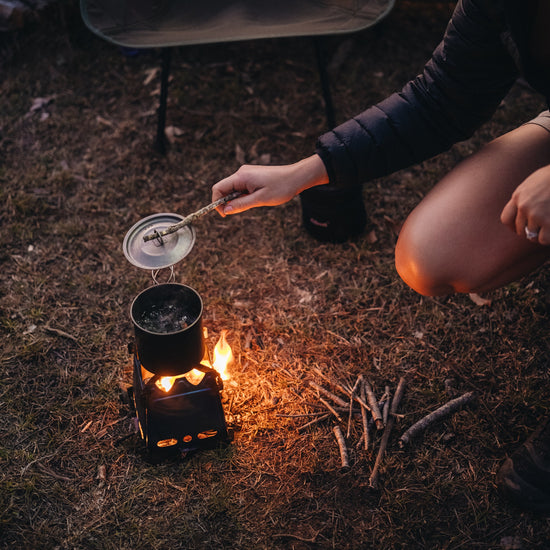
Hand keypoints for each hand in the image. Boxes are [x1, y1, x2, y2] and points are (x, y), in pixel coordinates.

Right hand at [211, 155, 328, 215]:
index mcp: (241, 176)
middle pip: (224, 189)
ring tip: (254, 203)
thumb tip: (226, 210)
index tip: (224, 214)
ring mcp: (247, 174)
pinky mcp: (252, 176)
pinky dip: (244, 196)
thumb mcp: (260, 199)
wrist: (297, 177)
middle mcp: (241, 173)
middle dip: (227, 202)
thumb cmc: (281, 187)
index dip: (217, 202)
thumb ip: (241, 205)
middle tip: (240, 211)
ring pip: (234, 189)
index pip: (218, 188)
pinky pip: (242, 187)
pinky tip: (256, 199)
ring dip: (237, 200)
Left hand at [500, 164, 549, 244]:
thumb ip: (526, 196)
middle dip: (530, 231)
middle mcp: (523, 206)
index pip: (506, 218)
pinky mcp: (548, 221)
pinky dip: (548, 238)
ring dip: (541, 234)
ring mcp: (535, 214)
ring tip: (549, 227)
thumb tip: (522, 209)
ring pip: (531, 236)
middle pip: (519, 230)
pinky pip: (543, 239)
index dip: (513, 227)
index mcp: (518, 196)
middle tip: (542, 228)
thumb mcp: (533, 182)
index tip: (522, 228)